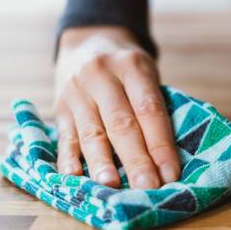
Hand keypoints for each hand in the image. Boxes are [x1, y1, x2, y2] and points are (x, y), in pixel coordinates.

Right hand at [54, 26, 179, 188]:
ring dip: (102, 163)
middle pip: (121, 124)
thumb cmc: (128, 67)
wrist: (88, 41)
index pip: (149, 109)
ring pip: (91, 133)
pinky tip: (76, 178)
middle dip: (136, 159)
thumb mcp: (146, 72)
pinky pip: (64, 137)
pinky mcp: (59, 108)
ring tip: (111, 187)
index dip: (161, 144)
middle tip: (148, 187)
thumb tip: (167, 157)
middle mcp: (101, 76)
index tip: (171, 174)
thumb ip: (154, 106)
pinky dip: (69, 160)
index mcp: (132, 66)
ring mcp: (76, 92)